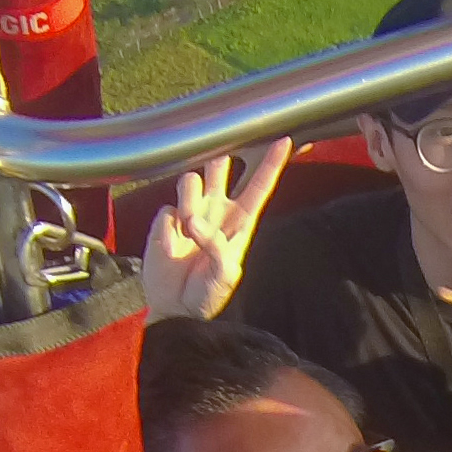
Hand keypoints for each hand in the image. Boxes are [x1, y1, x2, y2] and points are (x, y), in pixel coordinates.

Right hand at [139, 134, 295, 320]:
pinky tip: (172, 243)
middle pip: (222, 168)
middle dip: (220, 154)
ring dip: (191, 198)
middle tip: (218, 152)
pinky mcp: (166, 220)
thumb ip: (217, 248)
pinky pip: (168, 208)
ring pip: (191, 180)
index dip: (271, 164)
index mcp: (239, 222)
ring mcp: (191, 211)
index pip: (258, 186)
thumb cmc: (207, 295)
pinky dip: (170, 224)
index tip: (285, 141)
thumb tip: (195, 223)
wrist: (176, 310)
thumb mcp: (225, 276)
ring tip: (189, 230)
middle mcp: (216, 210)